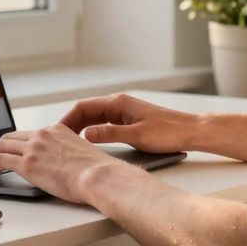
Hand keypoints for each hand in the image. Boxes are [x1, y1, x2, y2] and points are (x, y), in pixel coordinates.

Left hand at [0, 124, 119, 202]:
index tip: (13, 151)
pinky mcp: (27, 164)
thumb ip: (68, 153)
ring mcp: (33, 148)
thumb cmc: (97, 171)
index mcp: (57, 130)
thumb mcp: (82, 153)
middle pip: (11, 137)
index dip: (18, 143)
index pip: (30, 134)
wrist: (98, 176)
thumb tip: (64, 165)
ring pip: (1, 146)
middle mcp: (43, 135)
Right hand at [59, 93, 197, 153]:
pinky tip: (88, 142)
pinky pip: (104, 122)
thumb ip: (109, 134)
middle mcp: (119, 103)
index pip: (83, 107)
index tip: (56, 132)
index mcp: (118, 103)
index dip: (67, 120)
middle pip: (87, 111)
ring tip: (68, 142)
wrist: (190, 131)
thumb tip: (86, 134)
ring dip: (81, 127)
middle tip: (57, 140)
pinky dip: (92, 130)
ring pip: (94, 117)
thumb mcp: (136, 136)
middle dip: (71, 124)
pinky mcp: (129, 119)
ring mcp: (124, 111)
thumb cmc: (167, 133)